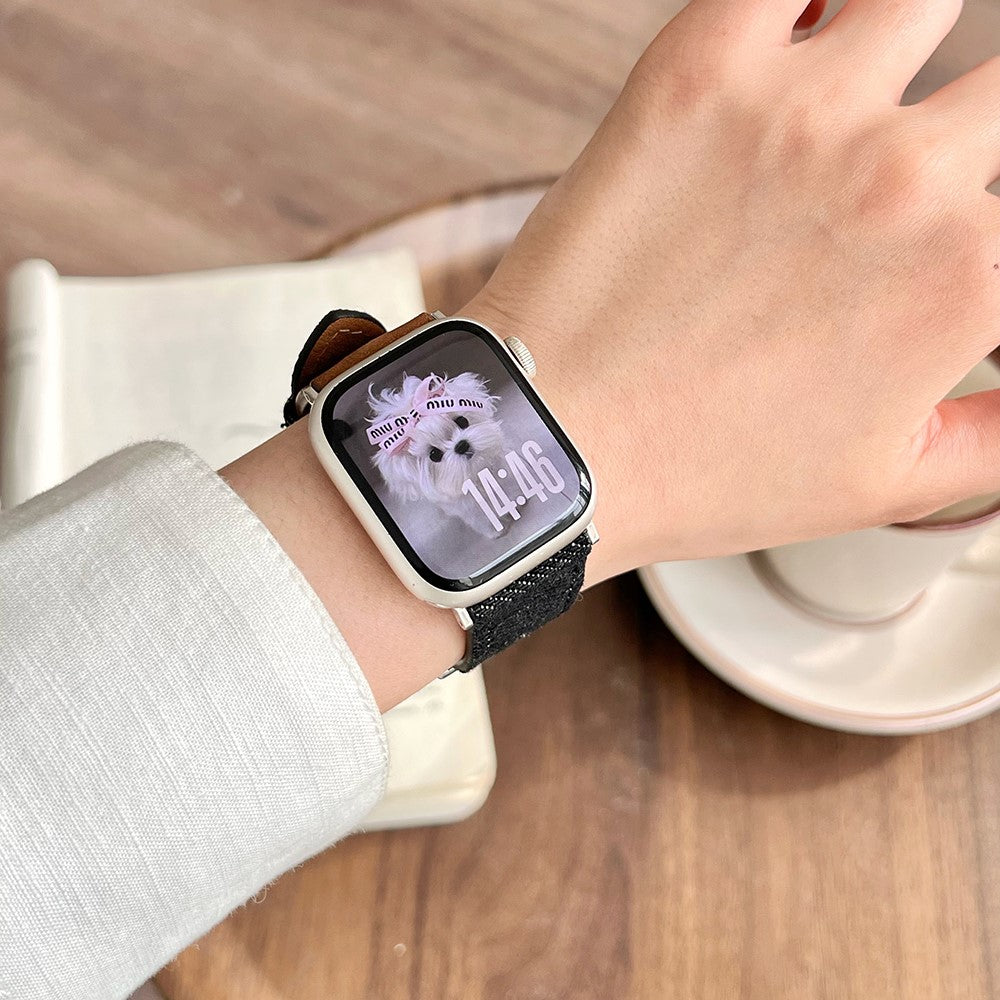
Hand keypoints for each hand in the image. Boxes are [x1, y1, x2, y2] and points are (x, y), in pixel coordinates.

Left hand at [465, 0, 999, 576]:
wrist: (556, 445)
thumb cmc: (701, 473)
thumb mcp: (886, 484)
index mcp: (968, 276)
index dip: (982, 228)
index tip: (943, 241)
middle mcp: (905, 177)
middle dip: (972, 124)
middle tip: (906, 172)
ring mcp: (802, 110)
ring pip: (917, 0)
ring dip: (902, 39)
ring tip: (859, 89)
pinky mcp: (700, 71)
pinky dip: (806, 0)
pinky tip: (799, 32)